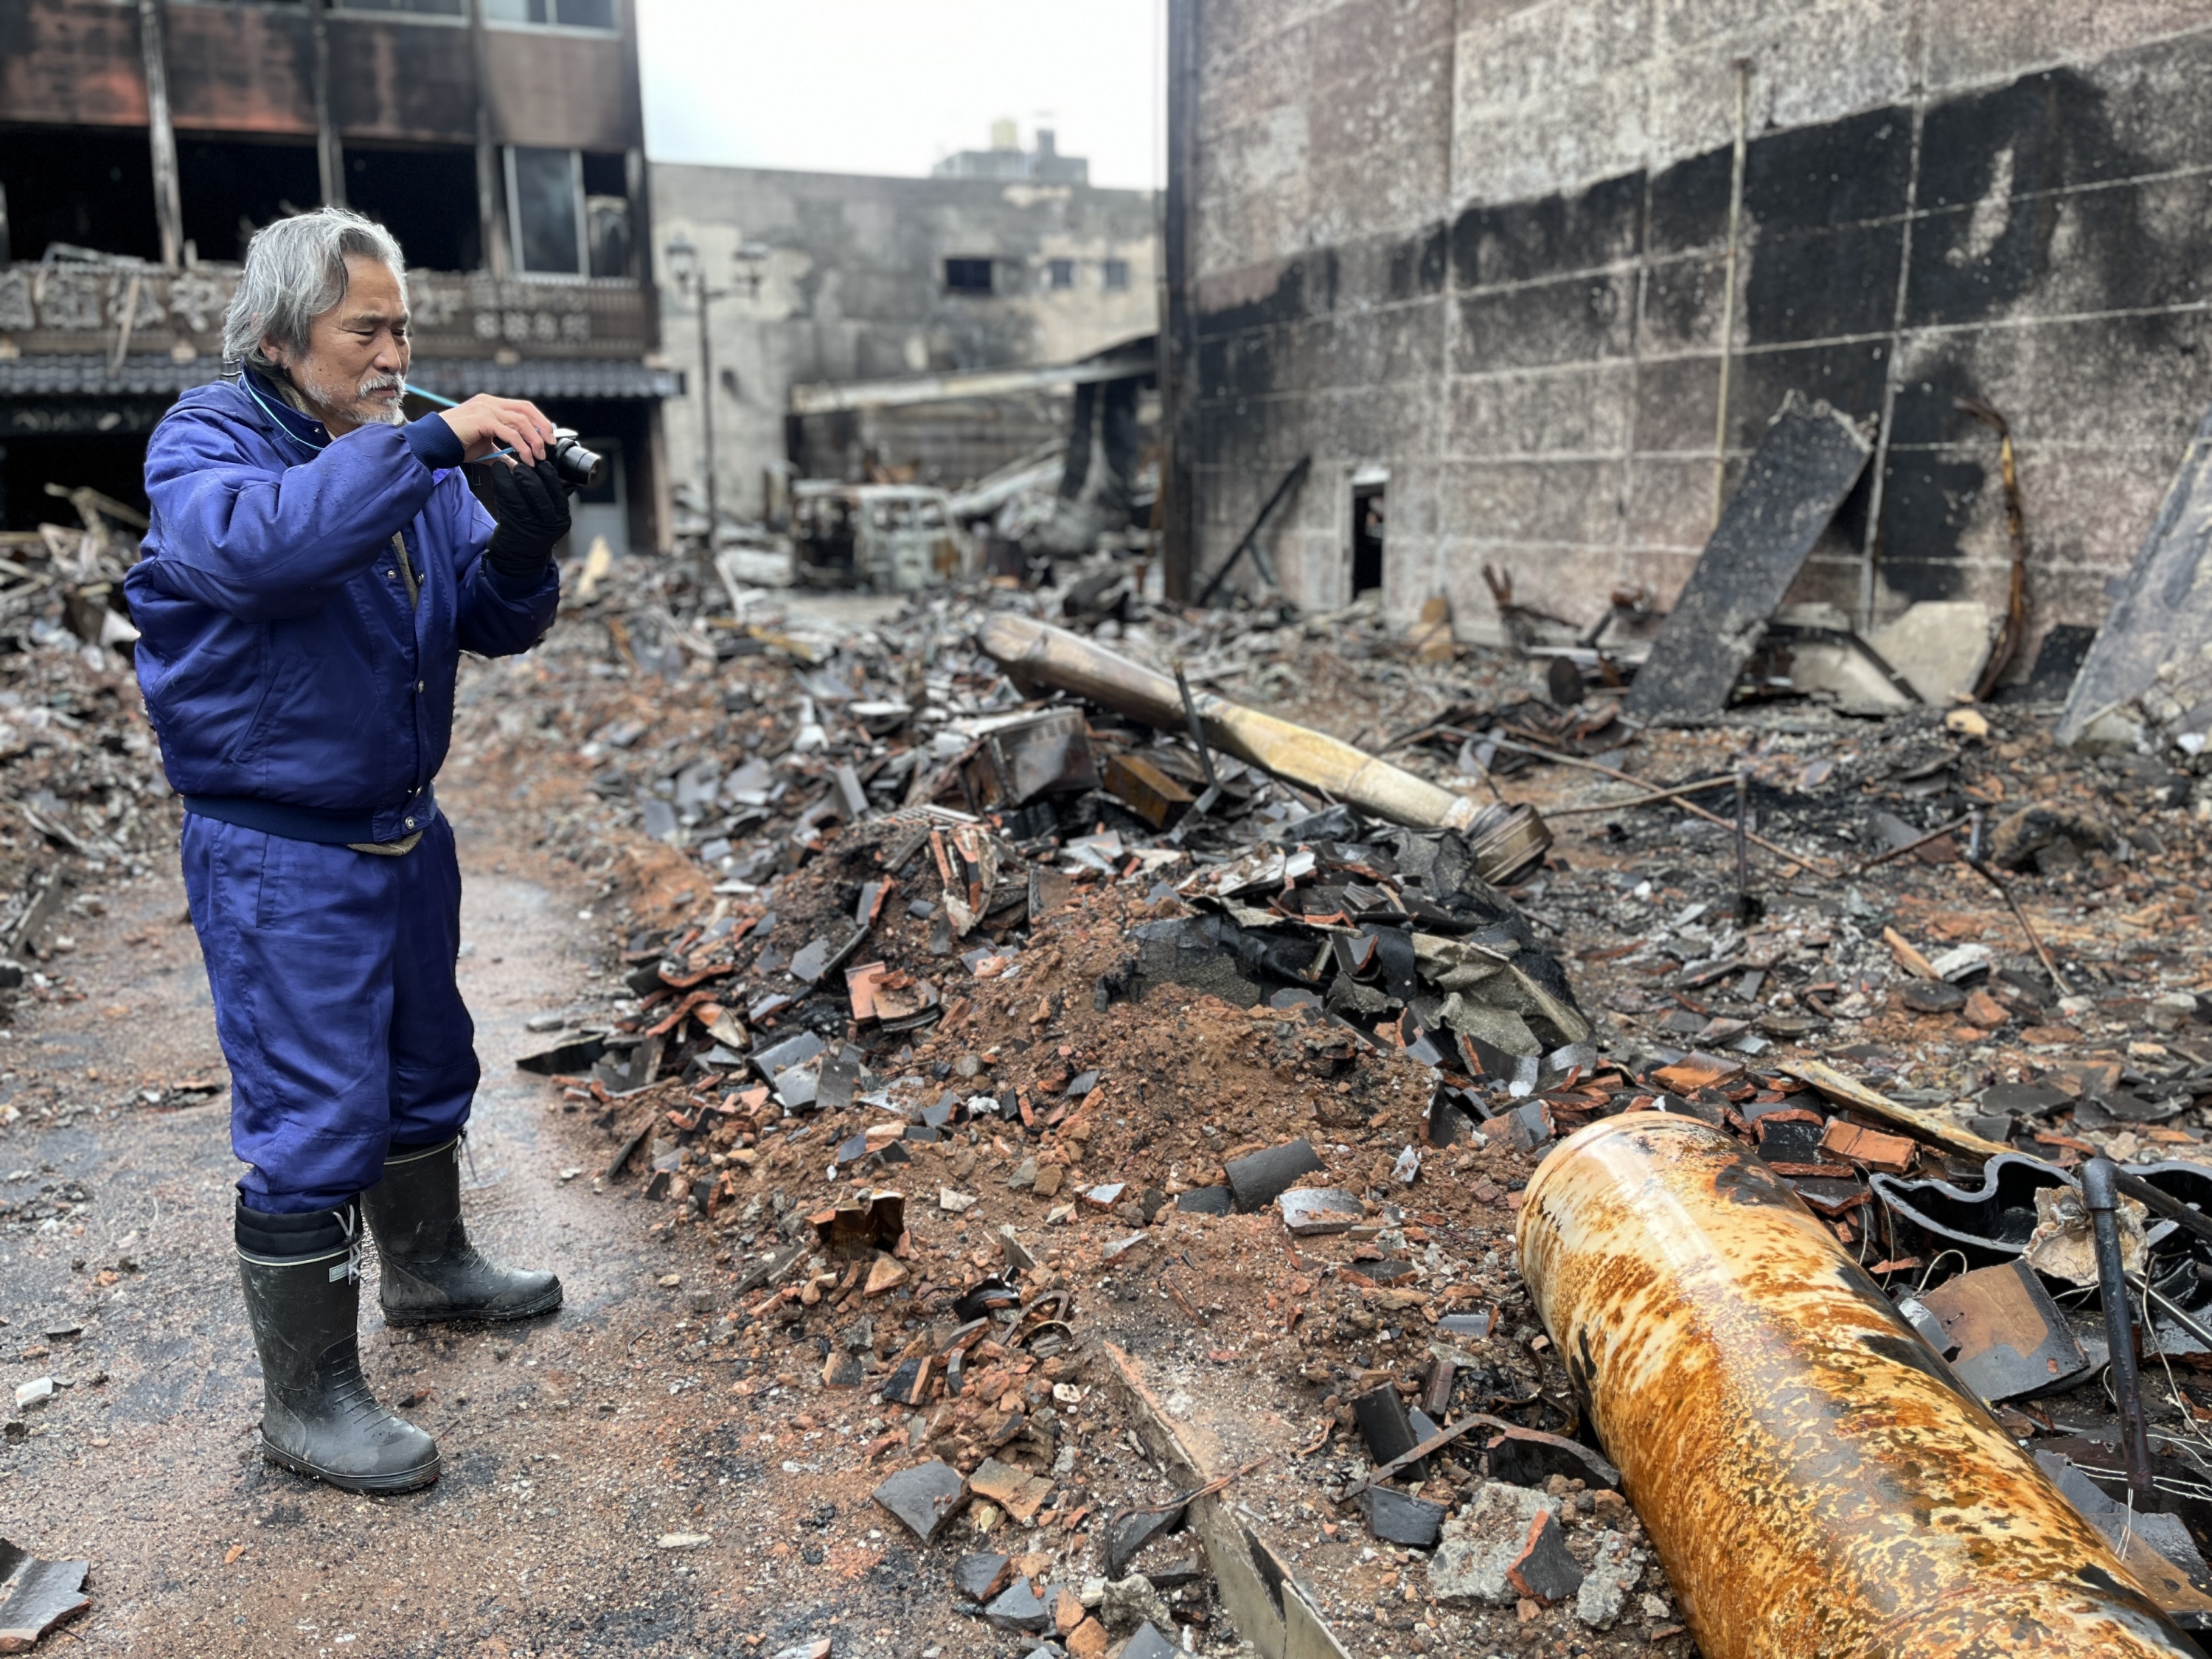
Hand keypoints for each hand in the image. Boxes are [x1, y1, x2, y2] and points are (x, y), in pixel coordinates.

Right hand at [436, 394, 555, 463]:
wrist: (434, 443)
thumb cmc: (455, 443)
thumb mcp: (485, 448)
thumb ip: (502, 453)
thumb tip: (517, 464)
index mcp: (491, 404)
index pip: (522, 407)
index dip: (539, 421)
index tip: (549, 438)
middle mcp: (489, 402)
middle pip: (526, 409)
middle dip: (543, 427)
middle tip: (550, 446)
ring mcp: (485, 409)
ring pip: (521, 421)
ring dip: (534, 440)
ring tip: (538, 456)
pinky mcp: (482, 419)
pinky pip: (510, 433)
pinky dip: (522, 446)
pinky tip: (526, 458)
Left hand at [483, 456, 571, 578]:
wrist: (522, 556)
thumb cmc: (536, 530)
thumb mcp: (552, 516)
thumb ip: (552, 496)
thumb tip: (546, 468)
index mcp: (562, 517)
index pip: (558, 491)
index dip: (549, 474)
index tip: (542, 464)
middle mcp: (549, 523)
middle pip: (539, 493)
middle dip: (529, 475)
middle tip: (522, 464)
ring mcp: (530, 526)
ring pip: (519, 496)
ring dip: (511, 478)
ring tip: (508, 466)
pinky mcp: (513, 526)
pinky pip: (505, 501)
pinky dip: (500, 485)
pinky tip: (499, 475)